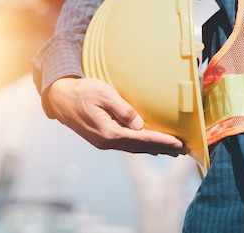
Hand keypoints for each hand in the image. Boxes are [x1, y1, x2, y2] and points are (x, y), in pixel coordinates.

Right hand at [46, 77, 186, 156]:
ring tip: (172, 150)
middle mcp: (107, 142)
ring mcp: (103, 142)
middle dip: (162, 149)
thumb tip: (139, 125)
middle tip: (183, 150)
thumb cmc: (82, 92)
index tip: (179, 143)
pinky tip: (150, 145)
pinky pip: (126, 145)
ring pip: (134, 148)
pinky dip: (142, 146)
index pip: (142, 139)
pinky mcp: (102, 139)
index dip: (162, 141)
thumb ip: (123, 109)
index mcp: (108, 132)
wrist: (60, 98)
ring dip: (154, 149)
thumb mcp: (104, 94)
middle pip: (140, 148)